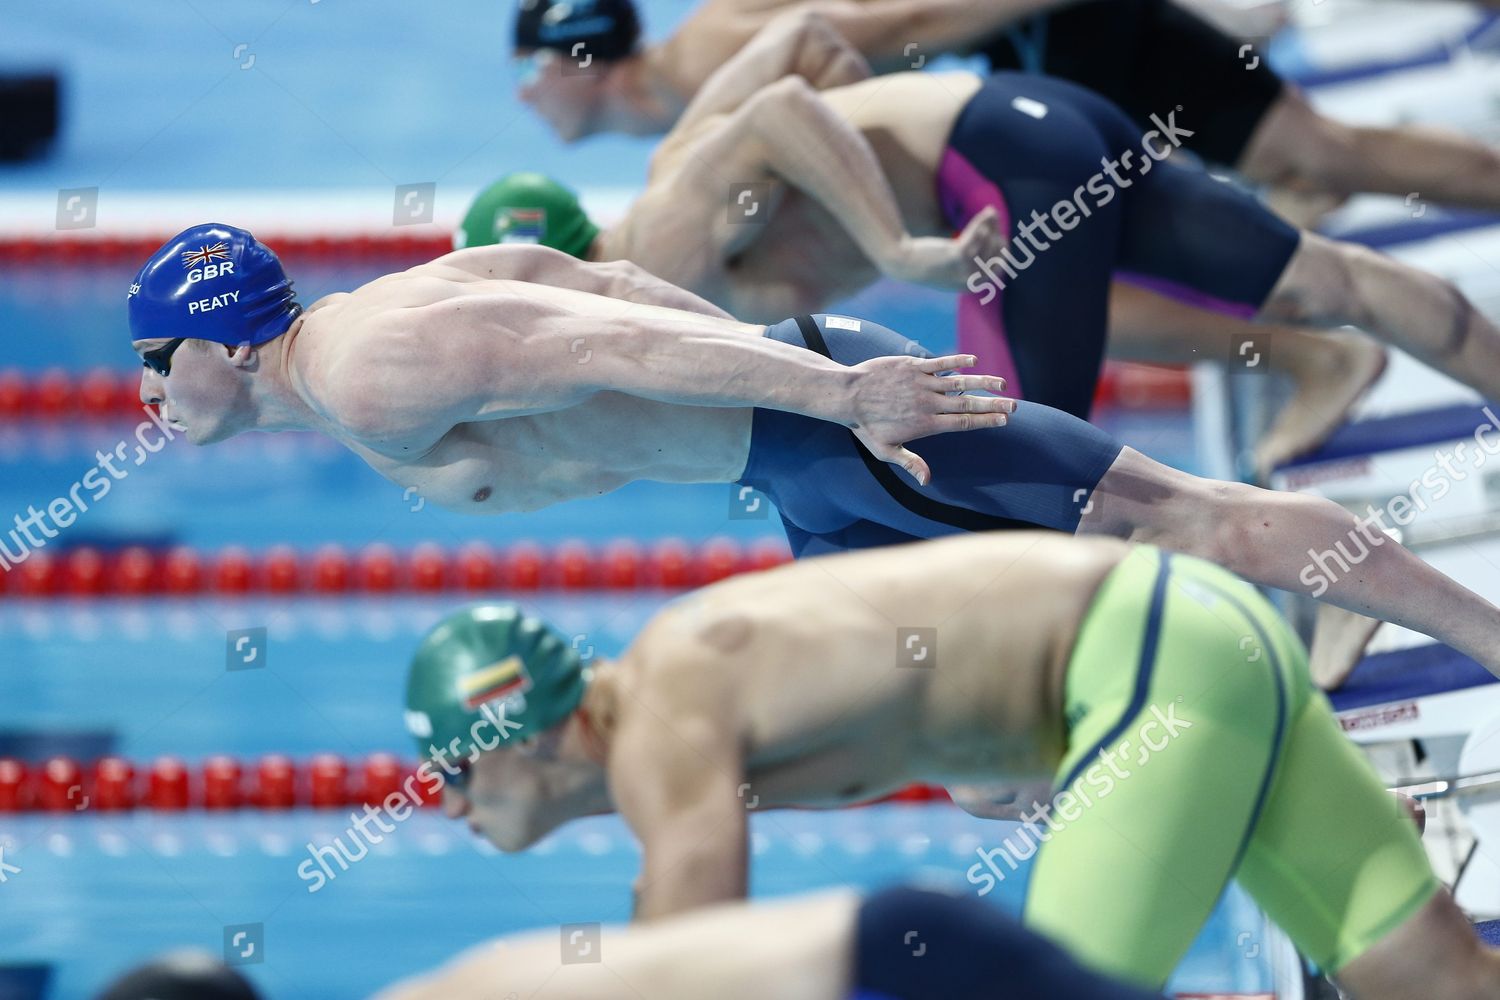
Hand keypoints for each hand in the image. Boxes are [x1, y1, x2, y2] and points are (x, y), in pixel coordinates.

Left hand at [847, 353, 1014, 484]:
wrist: (847, 396)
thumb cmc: (865, 426)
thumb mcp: (886, 451)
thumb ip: (910, 463)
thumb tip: (927, 481)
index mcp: (926, 424)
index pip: (963, 423)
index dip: (986, 421)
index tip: (1004, 420)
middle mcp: (928, 403)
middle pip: (968, 404)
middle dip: (993, 405)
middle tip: (1014, 405)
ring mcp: (922, 383)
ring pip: (958, 382)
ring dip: (982, 382)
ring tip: (1001, 384)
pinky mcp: (913, 366)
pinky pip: (940, 363)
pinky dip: (958, 361)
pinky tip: (974, 362)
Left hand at [880, 206, 1003, 290]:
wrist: (903, 263)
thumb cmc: (925, 262)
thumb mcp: (948, 267)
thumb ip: (965, 262)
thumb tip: (983, 246)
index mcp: (968, 286)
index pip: (995, 271)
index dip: (1001, 254)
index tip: (1001, 239)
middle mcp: (969, 281)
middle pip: (994, 258)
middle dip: (999, 238)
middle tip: (996, 223)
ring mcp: (962, 269)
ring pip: (987, 245)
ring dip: (992, 226)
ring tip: (991, 212)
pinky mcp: (954, 256)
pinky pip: (976, 237)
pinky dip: (983, 223)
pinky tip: (986, 213)